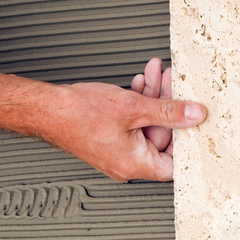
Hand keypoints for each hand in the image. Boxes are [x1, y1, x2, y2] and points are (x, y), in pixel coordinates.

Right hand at [44, 58, 206, 182]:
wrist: (43, 107)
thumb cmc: (77, 113)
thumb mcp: (134, 108)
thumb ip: (170, 112)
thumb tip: (196, 114)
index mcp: (135, 165)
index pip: (176, 163)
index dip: (187, 140)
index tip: (195, 119)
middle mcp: (127, 163)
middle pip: (163, 136)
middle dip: (169, 106)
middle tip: (172, 82)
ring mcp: (118, 151)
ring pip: (147, 124)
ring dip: (154, 98)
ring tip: (156, 74)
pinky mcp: (110, 137)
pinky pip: (133, 122)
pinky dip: (139, 102)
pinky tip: (141, 83)